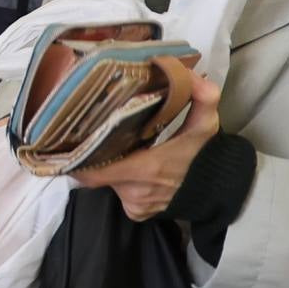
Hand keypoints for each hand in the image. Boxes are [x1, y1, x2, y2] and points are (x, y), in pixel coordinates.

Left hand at [73, 67, 220, 219]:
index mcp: (143, 171)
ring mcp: (135, 206)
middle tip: (86, 134)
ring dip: (105, 166)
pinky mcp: (138, 213)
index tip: (68, 140)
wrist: (220, 193)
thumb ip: (202, 98)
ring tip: (103, 144)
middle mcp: (133, 192)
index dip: (75, 159)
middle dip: (89, 156)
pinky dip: (118, 181)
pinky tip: (122, 163)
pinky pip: (118, 194)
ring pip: (106, 183)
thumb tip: (190, 74)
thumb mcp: (205, 125)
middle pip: (94, 174)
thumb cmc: (205, 158)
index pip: (91, 172)